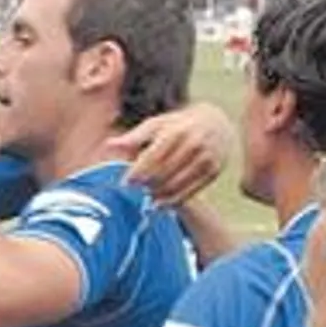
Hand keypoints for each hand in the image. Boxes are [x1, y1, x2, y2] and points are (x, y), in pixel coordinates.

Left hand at [110, 102, 236, 207]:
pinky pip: (190, 192)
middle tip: (135, 191)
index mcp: (175, 132)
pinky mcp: (213, 171)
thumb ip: (134, 137)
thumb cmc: (177, 125)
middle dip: (146, 184)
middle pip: (163, 173)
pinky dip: (173, 200)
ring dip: (158, 194)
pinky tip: (161, 203)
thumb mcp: (156, 124)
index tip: (126, 183)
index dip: (137, 172)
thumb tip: (108, 145)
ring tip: (147, 197)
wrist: (216, 123)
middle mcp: (193, 144)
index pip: (152, 157)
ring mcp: (205, 158)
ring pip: (176, 184)